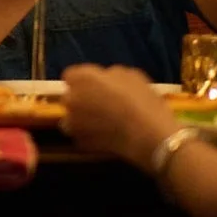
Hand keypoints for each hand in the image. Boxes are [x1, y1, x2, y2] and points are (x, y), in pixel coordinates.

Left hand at [61, 64, 183, 165]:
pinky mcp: (79, 142)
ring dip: (82, 118)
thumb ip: (109, 75)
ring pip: (72, 118)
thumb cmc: (141, 99)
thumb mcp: (130, 75)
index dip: (84, 80)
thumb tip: (104, 80)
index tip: (96, 85)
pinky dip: (89, 135)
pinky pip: (81, 135)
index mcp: (81, 78)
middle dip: (81, 98)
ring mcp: (72, 123)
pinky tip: (106, 136)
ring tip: (103, 122)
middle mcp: (70, 99)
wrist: (146, 134)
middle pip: (70, 96)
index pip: (71, 75)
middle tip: (102, 103)